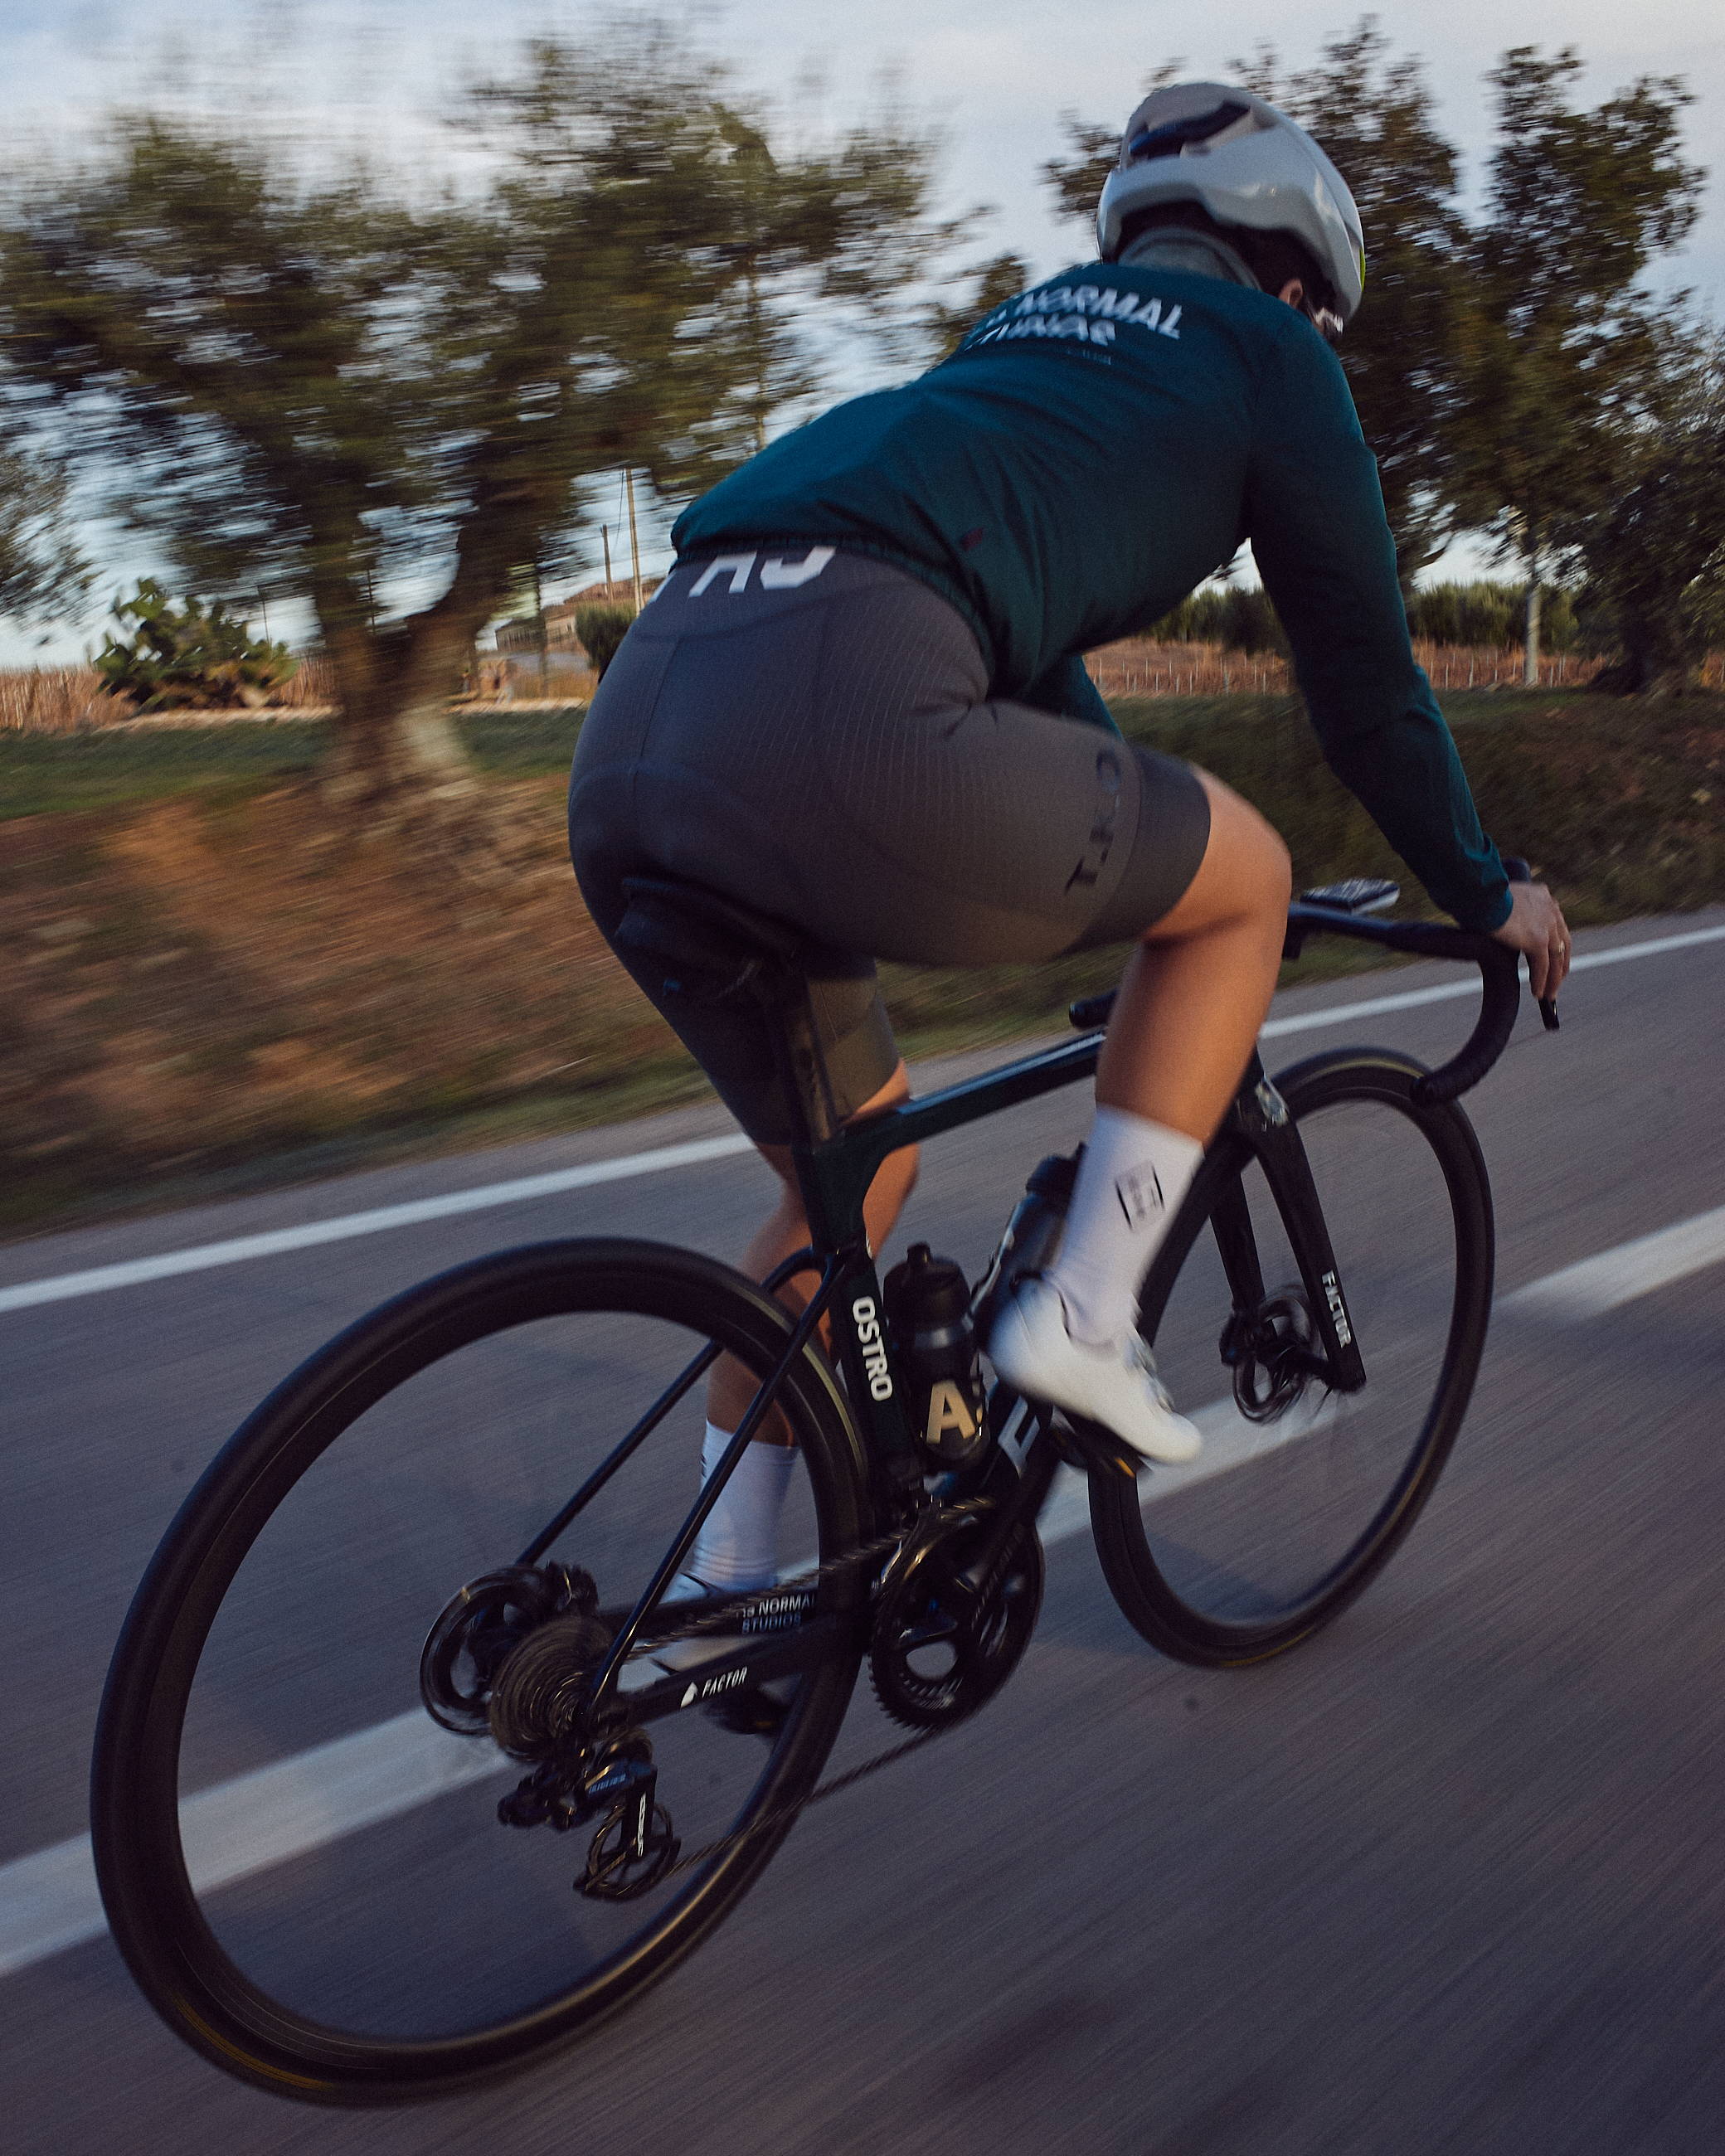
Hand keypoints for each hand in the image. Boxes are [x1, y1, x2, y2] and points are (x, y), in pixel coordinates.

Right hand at [1491, 879, 1570, 1000]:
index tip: (1553, 955)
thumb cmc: (1479, 895)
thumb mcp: (1501, 899)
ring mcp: (1546, 925)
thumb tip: (1500, 920)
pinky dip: (1541, 981)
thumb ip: (1510, 909)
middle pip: (1562, 942)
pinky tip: (1537, 993)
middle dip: (1561, 963)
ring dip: (1553, 978)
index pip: (1556, 924)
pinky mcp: (1538, 940)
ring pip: (1555, 958)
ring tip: (1548, 994)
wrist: (1480, 896)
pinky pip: (1543, 966)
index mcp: (1542, 897)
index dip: (1555, 942)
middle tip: (1558, 979)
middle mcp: (1550, 909)